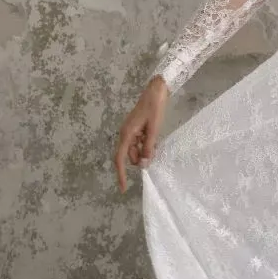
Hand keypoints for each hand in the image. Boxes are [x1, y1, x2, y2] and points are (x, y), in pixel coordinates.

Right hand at [114, 76, 168, 191]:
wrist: (156, 90)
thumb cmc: (154, 108)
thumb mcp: (153, 130)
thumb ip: (148, 148)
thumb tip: (143, 165)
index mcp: (126, 134)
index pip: (120, 159)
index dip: (121, 174)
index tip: (123, 188)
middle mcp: (125, 134)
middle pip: (130, 156)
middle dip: (140, 158)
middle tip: (155, 151)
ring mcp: (130, 131)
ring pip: (136, 150)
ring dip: (145, 151)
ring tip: (157, 142)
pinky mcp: (136, 128)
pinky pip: (139, 143)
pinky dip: (146, 145)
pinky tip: (155, 139)